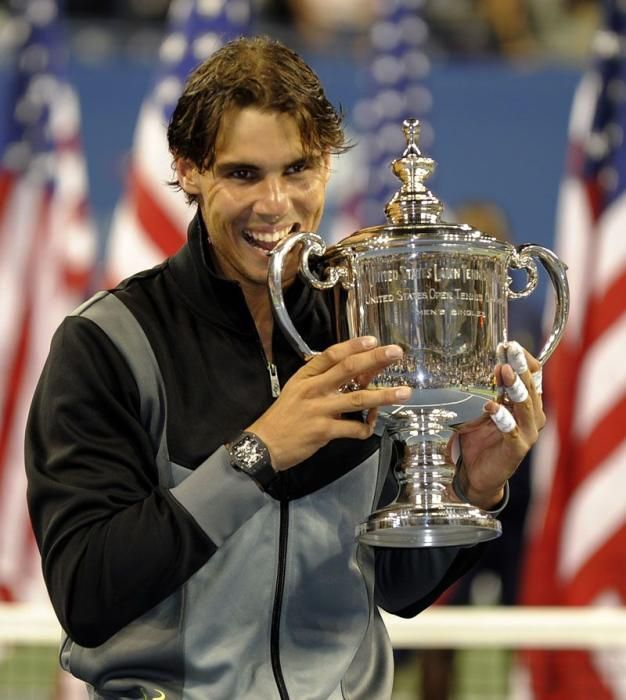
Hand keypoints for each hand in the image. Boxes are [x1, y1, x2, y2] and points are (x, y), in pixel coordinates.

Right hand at [247, 336, 410, 470]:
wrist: (263, 444)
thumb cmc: (284, 416)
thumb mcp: (297, 391)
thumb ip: (323, 382)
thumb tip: (357, 376)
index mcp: (306, 376)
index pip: (331, 355)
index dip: (353, 345)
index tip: (373, 340)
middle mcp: (313, 389)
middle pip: (349, 369)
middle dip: (375, 360)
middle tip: (396, 353)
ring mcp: (319, 410)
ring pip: (358, 399)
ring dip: (384, 395)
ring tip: (404, 393)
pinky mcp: (323, 431)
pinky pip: (353, 428)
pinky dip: (366, 427)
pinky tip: (370, 425)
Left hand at [455, 342, 544, 509]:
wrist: (476, 473)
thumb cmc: (481, 438)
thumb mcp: (487, 408)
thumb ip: (494, 390)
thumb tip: (497, 364)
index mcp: (527, 404)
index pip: (534, 376)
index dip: (524, 360)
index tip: (509, 345)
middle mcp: (532, 417)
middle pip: (531, 387)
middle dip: (520, 367)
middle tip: (510, 350)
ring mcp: (527, 434)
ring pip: (526, 407)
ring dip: (515, 388)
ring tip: (504, 372)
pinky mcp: (516, 450)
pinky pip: (511, 431)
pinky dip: (502, 418)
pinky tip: (491, 406)